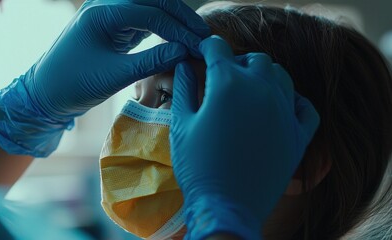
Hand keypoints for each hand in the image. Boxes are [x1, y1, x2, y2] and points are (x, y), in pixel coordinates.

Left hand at [29, 0, 209, 117]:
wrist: (45, 93)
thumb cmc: (73, 85)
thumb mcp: (114, 75)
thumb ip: (151, 61)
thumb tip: (185, 51)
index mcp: (102, 13)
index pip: (151, 13)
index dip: (179, 30)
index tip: (200, 45)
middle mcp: (106, 5)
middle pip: (154, 1)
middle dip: (181, 17)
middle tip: (204, 37)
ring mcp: (109, 13)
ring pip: (151, 7)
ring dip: (174, 21)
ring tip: (194, 39)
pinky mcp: (113, 25)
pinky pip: (143, 19)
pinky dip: (162, 28)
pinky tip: (175, 40)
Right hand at [170, 36, 318, 238]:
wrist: (226, 206)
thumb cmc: (197, 165)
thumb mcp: (181, 123)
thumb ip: (184, 87)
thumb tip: (185, 65)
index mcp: (228, 84)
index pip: (219, 48)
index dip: (207, 47)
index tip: (203, 53)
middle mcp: (262, 89)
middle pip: (254, 58)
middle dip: (237, 61)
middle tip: (223, 77)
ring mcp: (285, 111)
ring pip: (281, 76)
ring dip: (264, 76)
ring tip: (249, 91)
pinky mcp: (299, 135)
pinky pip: (305, 107)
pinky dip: (294, 101)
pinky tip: (280, 108)